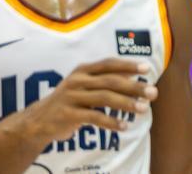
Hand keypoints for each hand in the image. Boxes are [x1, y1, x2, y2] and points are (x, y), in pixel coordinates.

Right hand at [20, 59, 154, 144]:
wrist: (39, 120)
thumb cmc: (71, 100)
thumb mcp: (85, 85)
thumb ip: (106, 81)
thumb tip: (136, 79)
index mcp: (83, 70)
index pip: (109, 64)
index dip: (128, 65)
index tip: (147, 68)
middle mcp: (77, 81)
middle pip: (111, 82)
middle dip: (134, 87)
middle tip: (153, 93)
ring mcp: (71, 97)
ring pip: (104, 99)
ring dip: (127, 104)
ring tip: (144, 109)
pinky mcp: (67, 114)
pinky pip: (94, 118)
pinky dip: (111, 122)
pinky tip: (124, 126)